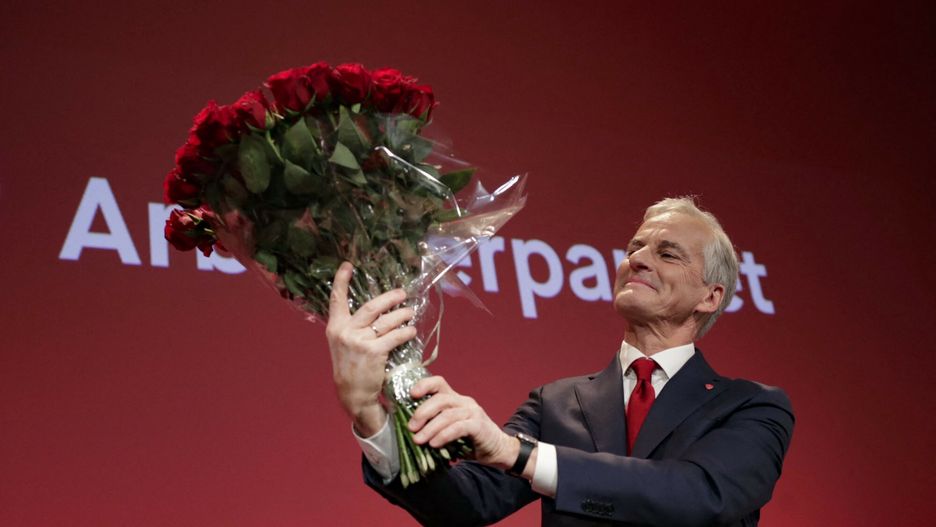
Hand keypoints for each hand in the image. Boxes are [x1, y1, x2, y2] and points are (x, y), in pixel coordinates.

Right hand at [326, 261, 417, 436]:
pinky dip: (406, 332)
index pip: (336, 299)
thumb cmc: (352, 367)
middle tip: (402, 294)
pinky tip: (412, 331)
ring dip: (402, 315)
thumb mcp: (343, 344)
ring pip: (386, 320)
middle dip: (390, 298)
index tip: (347, 264)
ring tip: (410, 313)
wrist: (352, 394)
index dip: (341, 280)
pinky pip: (395, 336)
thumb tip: (376, 310)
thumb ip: (353, 327)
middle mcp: (345, 331)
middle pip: (371, 306)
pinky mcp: (374, 352)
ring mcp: (359, 341)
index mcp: (335, 327)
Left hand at [408, 376, 518, 470]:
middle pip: (440, 399)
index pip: (439, 383)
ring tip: (418, 440)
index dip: (424, 385)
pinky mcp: (479, 426)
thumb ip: (435, 426)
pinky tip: (434, 444)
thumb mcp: (449, 430)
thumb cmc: (469, 441)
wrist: (497, 450)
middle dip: (422, 412)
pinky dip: (444, 435)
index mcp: (455, 399)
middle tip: (411, 428)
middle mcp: (464, 401)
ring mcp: (473, 412)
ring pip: (447, 414)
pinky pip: (459, 427)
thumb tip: (411, 432)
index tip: (410, 395)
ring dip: (430, 428)